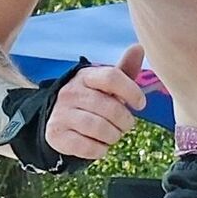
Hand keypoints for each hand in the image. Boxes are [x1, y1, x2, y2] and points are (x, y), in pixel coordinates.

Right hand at [45, 43, 146, 159]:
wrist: (57, 120)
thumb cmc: (91, 101)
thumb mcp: (106, 85)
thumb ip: (124, 70)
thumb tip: (139, 47)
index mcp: (85, 76)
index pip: (112, 77)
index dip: (132, 92)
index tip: (140, 104)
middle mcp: (70, 92)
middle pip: (110, 108)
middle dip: (125, 122)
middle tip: (124, 125)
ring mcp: (61, 114)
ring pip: (100, 129)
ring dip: (113, 136)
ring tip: (112, 135)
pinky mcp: (56, 135)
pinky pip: (87, 147)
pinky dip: (100, 150)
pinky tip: (99, 145)